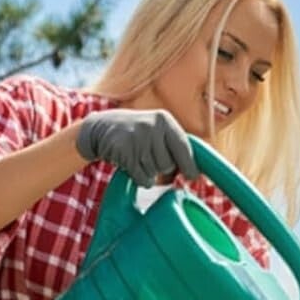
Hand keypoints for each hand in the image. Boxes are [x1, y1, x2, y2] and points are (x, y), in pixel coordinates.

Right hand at [75, 109, 199, 186]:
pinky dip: (139, 178)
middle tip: (150, 159)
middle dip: (162, 169)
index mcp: (165, 120)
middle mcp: (152, 126)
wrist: (102, 128)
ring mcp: (137, 137)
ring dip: (148, 173)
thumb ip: (176, 148)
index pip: (184, 148)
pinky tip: (132, 166)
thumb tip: (196, 175)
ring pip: (155, 173)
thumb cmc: (138, 135)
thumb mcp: (158, 132)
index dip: (190, 166)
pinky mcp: (124, 150)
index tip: (192, 176)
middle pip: (168, 165)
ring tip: (139, 159)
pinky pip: (142, 178)